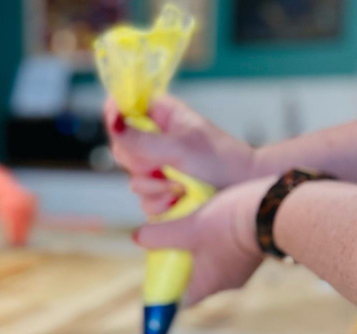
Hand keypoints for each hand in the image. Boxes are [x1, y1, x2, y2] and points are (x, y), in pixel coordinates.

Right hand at [104, 95, 255, 207]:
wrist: (244, 192)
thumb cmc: (220, 161)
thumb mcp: (179, 147)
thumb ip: (142, 139)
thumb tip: (112, 122)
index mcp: (160, 115)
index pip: (124, 106)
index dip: (115, 115)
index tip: (117, 124)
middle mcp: (155, 141)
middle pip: (121, 148)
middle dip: (139, 162)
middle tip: (159, 165)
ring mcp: (157, 169)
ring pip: (132, 179)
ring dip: (153, 187)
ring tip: (179, 187)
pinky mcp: (162, 194)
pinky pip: (145, 201)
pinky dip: (160, 204)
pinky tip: (179, 201)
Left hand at [133, 177, 272, 305]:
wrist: (276, 207)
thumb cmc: (229, 223)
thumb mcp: (188, 228)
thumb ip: (161, 235)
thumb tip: (138, 239)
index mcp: (209, 285)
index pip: (179, 301)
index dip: (164, 290)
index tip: (154, 277)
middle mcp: (226, 283)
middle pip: (193, 279)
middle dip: (178, 263)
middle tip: (166, 245)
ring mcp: (241, 268)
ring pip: (209, 262)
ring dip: (196, 248)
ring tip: (186, 228)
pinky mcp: (251, 251)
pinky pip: (225, 251)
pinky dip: (213, 240)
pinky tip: (208, 221)